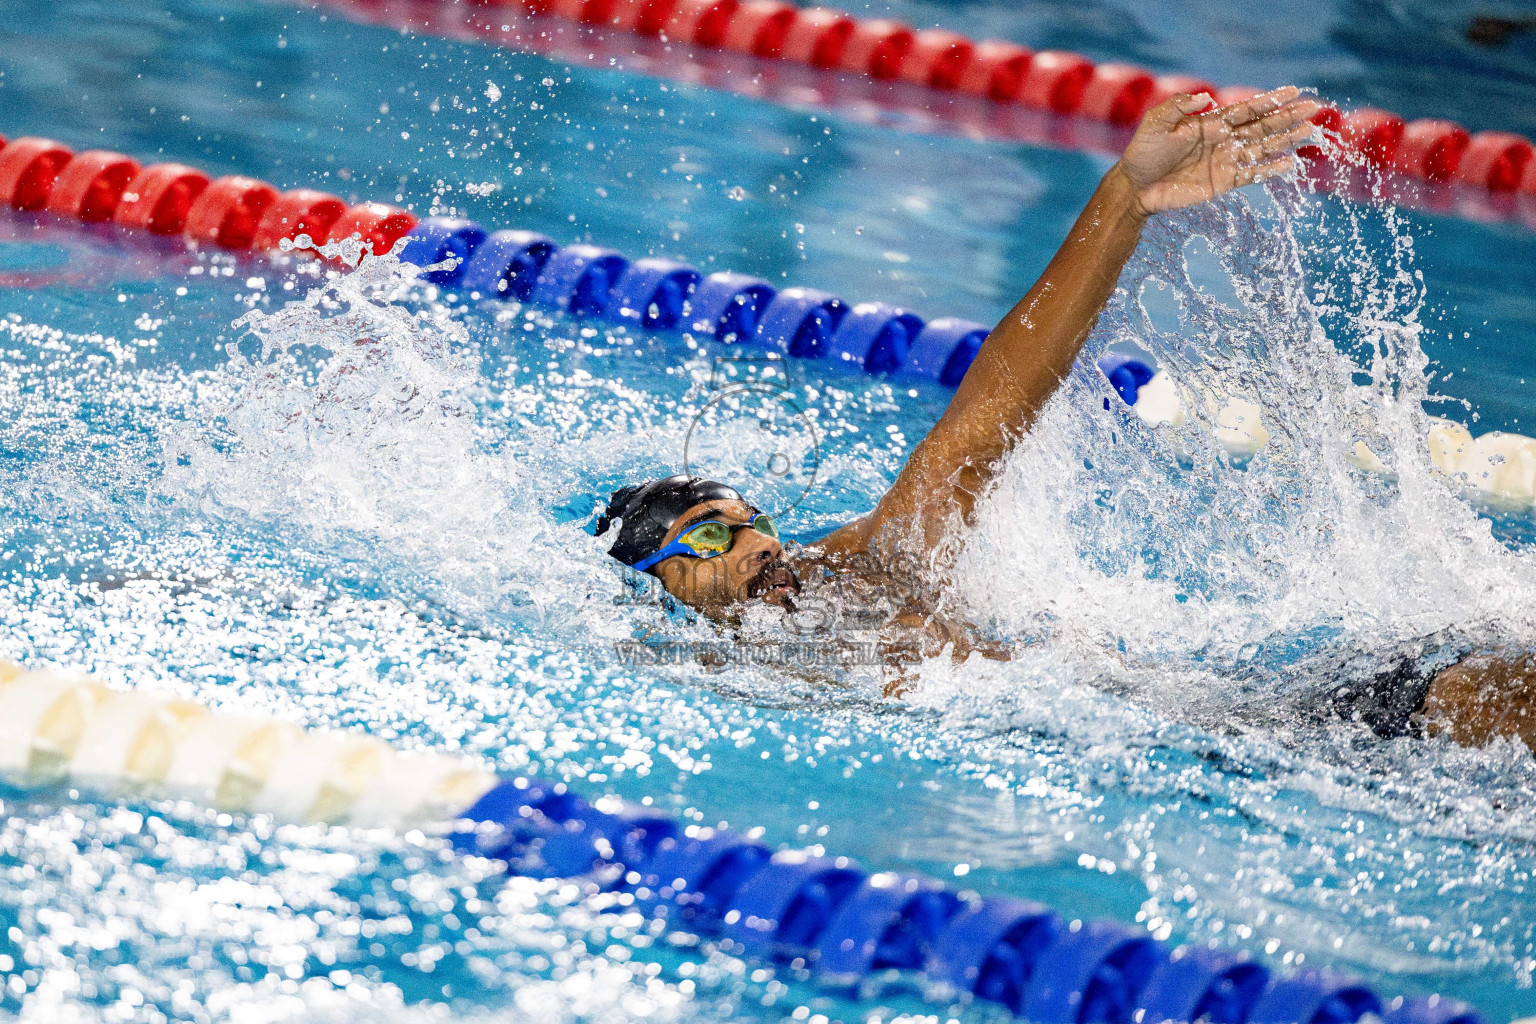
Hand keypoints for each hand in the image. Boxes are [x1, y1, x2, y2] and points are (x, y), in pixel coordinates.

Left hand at [1117, 86, 1322, 216]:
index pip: (1246, 110)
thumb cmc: (1143, 152)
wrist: (1135, 187)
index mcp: (1211, 123)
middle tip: (1315, 109)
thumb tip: (1206, 97)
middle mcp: (1224, 140)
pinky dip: (1270, 170)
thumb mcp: (1155, 124)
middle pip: (1262, 127)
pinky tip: (1289, 164)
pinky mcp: (1223, 183)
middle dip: (1288, 118)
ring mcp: (1226, 161)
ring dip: (1286, 141)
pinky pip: (1251, 175)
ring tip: (1310, 131)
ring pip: (1263, 149)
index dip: (1270, 101)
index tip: (1294, 92)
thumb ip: (1178, 107)